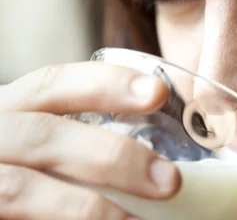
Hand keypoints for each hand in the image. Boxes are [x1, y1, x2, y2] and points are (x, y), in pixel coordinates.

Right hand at [0, 62, 180, 219]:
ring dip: (89, 207)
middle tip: (168, 180)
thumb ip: (81, 140)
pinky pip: (18, 216)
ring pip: (22, 189)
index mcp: (10, 108)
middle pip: (43, 135)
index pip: (52, 83)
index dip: (106, 84)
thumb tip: (161, 164)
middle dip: (111, 156)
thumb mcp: (38, 141)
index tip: (157, 92)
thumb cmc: (20, 165)